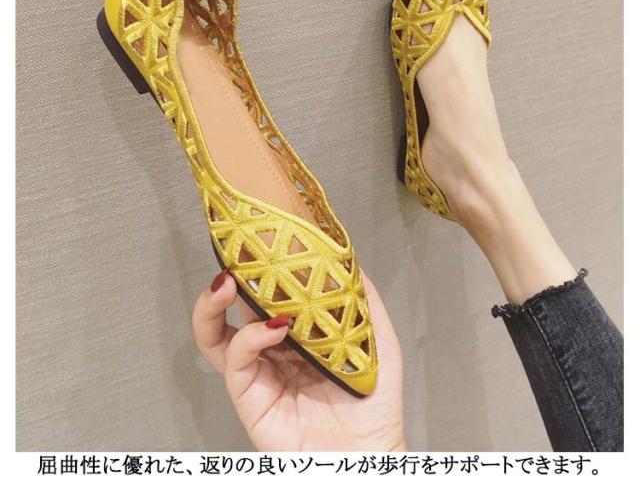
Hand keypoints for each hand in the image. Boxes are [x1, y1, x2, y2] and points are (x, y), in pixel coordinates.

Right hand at [192, 268, 405, 450]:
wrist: (367, 458)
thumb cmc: (375, 406)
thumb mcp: (378, 342)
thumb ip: (364, 302)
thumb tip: (351, 260)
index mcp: (298, 335)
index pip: (268, 294)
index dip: (260, 269)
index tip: (262, 240)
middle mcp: (273, 349)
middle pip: (235, 308)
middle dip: (229, 278)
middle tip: (234, 254)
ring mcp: (259, 371)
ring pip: (217, 334)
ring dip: (213, 305)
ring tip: (225, 282)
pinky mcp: (249, 396)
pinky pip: (238, 359)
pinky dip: (251, 337)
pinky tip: (272, 326)